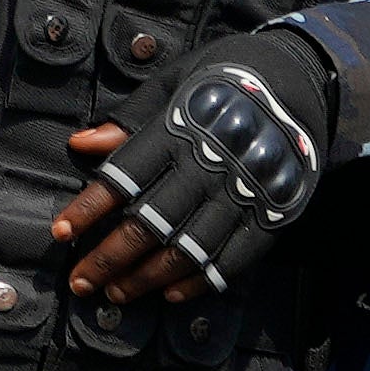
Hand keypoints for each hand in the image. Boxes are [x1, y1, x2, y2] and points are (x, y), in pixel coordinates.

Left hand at [54, 31, 330, 304]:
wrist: (308, 77)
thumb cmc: (228, 75)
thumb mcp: (175, 80)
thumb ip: (131, 118)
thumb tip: (80, 145)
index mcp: (178, 130)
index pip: (122, 179)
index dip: (89, 210)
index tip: (62, 234)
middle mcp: (207, 166)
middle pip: (148, 225)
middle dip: (108, 258)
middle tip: (81, 283)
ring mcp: (242, 194)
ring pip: (186, 249)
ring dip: (146, 277)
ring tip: (117, 294)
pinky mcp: (272, 213)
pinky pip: (233, 259)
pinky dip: (200, 280)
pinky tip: (171, 293)